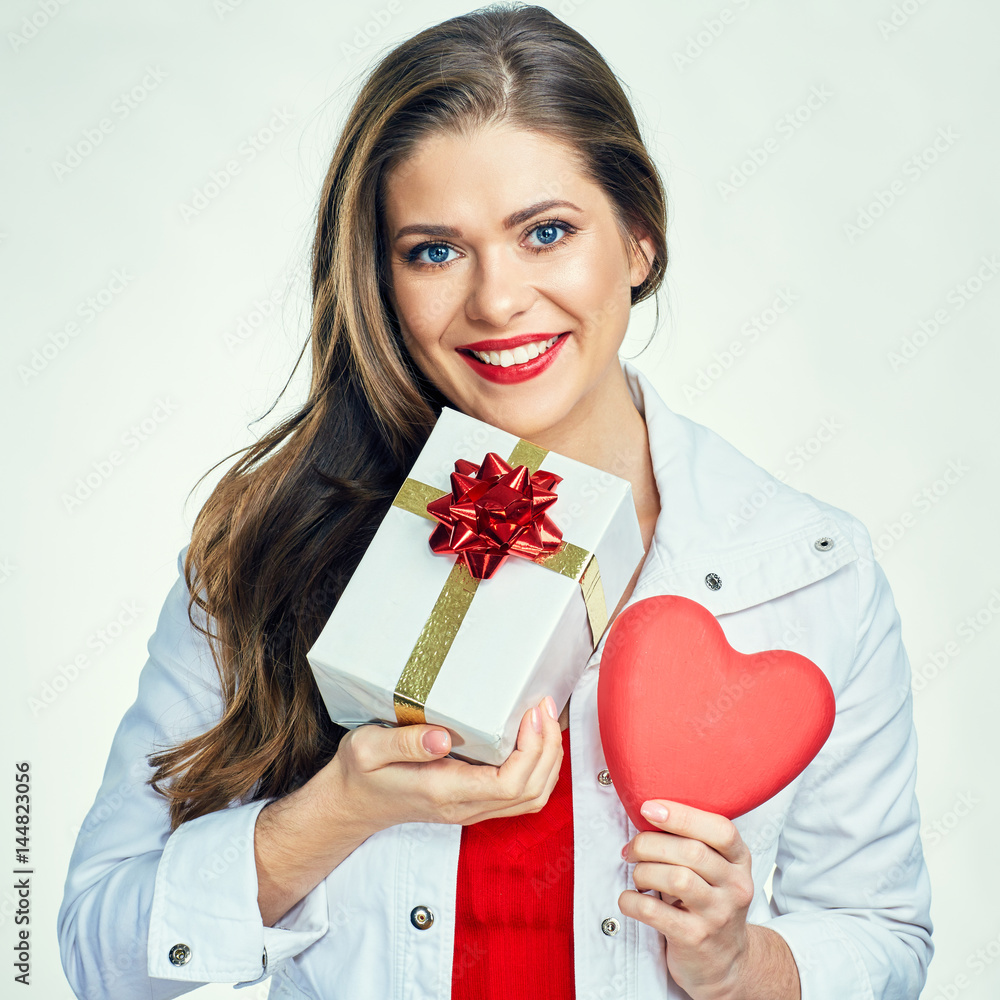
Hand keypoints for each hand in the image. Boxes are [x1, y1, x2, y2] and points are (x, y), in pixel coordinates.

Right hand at [324, 696, 563, 831]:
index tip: (531, 714)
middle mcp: (465, 806)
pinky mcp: (474, 803)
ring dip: (548, 759)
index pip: (510, 784)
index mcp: (445, 791)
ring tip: (545, 719)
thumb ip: (404, 742)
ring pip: (532, 797)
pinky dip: (538, 768)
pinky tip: (533, 738)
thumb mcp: (368, 748)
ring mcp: (472, 809)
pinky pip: (521, 796)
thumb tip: (444, 738)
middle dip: (549, 748)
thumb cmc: (361, 772)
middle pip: (531, 791)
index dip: (532, 749)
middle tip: (544, 707)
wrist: (352, 803)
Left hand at [618, 799, 754, 999]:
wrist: (726, 963)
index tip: (649, 808)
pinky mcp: (695, 939)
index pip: (721, 830)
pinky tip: (630, 899)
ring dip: (643, 871)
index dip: (682, 815)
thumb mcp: (717, 871)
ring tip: (637, 877)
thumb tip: (649, 815)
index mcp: (740, 862)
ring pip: (676, 878)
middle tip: (631, 850)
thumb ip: (696, 843)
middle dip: (650, 843)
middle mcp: (735, 887)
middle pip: (692, 851)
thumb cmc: (710, 903)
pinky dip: (632, 900)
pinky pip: (655, 912)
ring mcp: (718, 915)